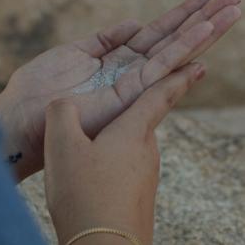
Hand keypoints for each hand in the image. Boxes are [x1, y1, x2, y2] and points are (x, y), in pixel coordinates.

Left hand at [0, 0, 240, 180]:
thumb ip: (104, 39)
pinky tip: (206, 36)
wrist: (22, 116)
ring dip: (202, 32)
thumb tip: (134, 24)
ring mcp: (130, 85)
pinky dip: (183, 52)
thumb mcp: (73, 52)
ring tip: (231, 10)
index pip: (154, 36)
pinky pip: (160, 69)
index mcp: (115, 61)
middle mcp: (128, 73)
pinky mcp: (127, 95)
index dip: (179, 18)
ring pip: (173, 53)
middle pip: (170, 41)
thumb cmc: (41, 85)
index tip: (203, 2)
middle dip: (200, 20)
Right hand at [44, 63, 205, 244]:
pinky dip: (113, 158)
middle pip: (142, 119)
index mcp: (133, 132)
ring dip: (118, 137)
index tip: (199, 65)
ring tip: (96, 142)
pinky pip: (127, 163)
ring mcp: (146, 173)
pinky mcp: (139, 192)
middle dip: (132, 109)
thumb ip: (61, 114)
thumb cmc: (84, 194)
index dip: (179, 77)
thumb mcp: (62, 146)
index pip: (161, 95)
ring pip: (132, 143)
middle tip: (114, 108)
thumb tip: (63, 103)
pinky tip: (96, 170)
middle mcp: (146, 150)